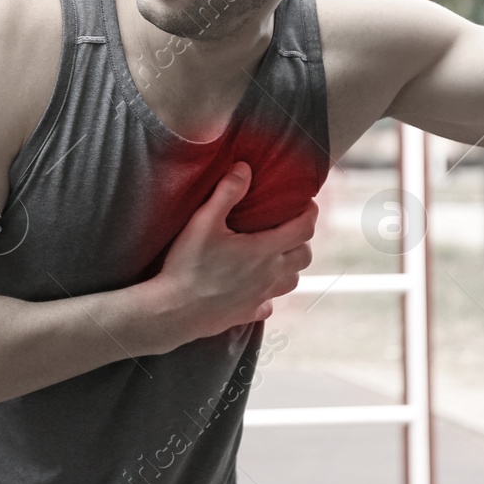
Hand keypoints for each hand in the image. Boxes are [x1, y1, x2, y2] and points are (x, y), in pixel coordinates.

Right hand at [152, 163, 316, 345]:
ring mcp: (260, 297)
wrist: (174, 311)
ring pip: (292, 281)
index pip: (303, 229)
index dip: (309, 213)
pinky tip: (255, 287)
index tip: (307, 203)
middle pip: (304, 256)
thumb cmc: (189, 265)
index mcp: (264, 250)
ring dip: (290, 266)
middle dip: (302, 239)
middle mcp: (270, 275)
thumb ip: (227, 193)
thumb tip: (245, 169)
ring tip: (275, 255)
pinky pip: (269, 304)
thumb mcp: (204, 221)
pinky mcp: (247, 314)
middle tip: (288, 227)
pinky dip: (268, 294)